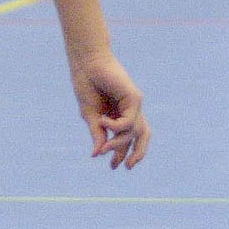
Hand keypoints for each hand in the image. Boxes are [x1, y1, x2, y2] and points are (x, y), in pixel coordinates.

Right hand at [71, 51, 149, 169]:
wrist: (86, 61)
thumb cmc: (86, 83)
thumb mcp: (89, 114)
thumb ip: (96, 133)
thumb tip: (97, 154)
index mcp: (118, 113)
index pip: (126, 138)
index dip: (120, 153)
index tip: (112, 166)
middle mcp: (130, 110)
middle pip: (143, 136)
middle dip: (137, 153)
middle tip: (127, 167)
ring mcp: (134, 105)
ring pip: (135, 132)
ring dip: (120, 144)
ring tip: (106, 149)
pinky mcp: (135, 99)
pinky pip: (129, 122)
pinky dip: (116, 127)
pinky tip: (102, 122)